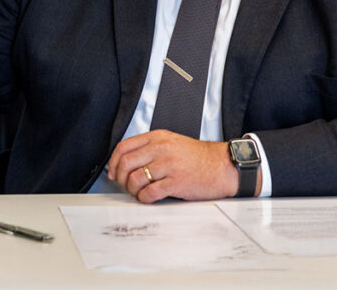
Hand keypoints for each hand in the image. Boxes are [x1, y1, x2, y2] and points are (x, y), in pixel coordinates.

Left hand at [106, 130, 243, 202]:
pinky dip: (144, 198)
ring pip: (135, 179)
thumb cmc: (198, 157)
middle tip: (125, 185)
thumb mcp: (172, 142)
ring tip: (139, 192)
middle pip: (125, 163)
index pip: (124, 147)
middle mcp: (161, 149)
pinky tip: (148, 198)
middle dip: (120, 178)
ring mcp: (168, 165)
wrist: (223, 166)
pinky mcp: (176, 182)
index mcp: (158, 138)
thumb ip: (150, 148)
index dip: (113, 162)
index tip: (113, 172)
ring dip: (132, 190)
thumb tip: (126, 162)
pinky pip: (150, 193)